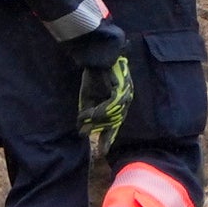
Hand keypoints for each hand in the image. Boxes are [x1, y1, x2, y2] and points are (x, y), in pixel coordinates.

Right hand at [74, 39, 133, 158]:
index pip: (115, 121)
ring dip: (98, 123)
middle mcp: (125, 99)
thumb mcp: (88, 97)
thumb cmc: (92, 75)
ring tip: (88, 130)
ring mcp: (124, 94)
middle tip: (103, 151)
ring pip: (112, 115)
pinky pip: (109, 106)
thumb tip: (82, 131)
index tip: (104, 149)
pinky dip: (99, 112)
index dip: (109, 135)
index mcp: (119, 101)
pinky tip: (90, 116)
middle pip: (116, 121)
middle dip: (108, 136)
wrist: (95, 55)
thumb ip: (88, 113)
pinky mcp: (120, 89)